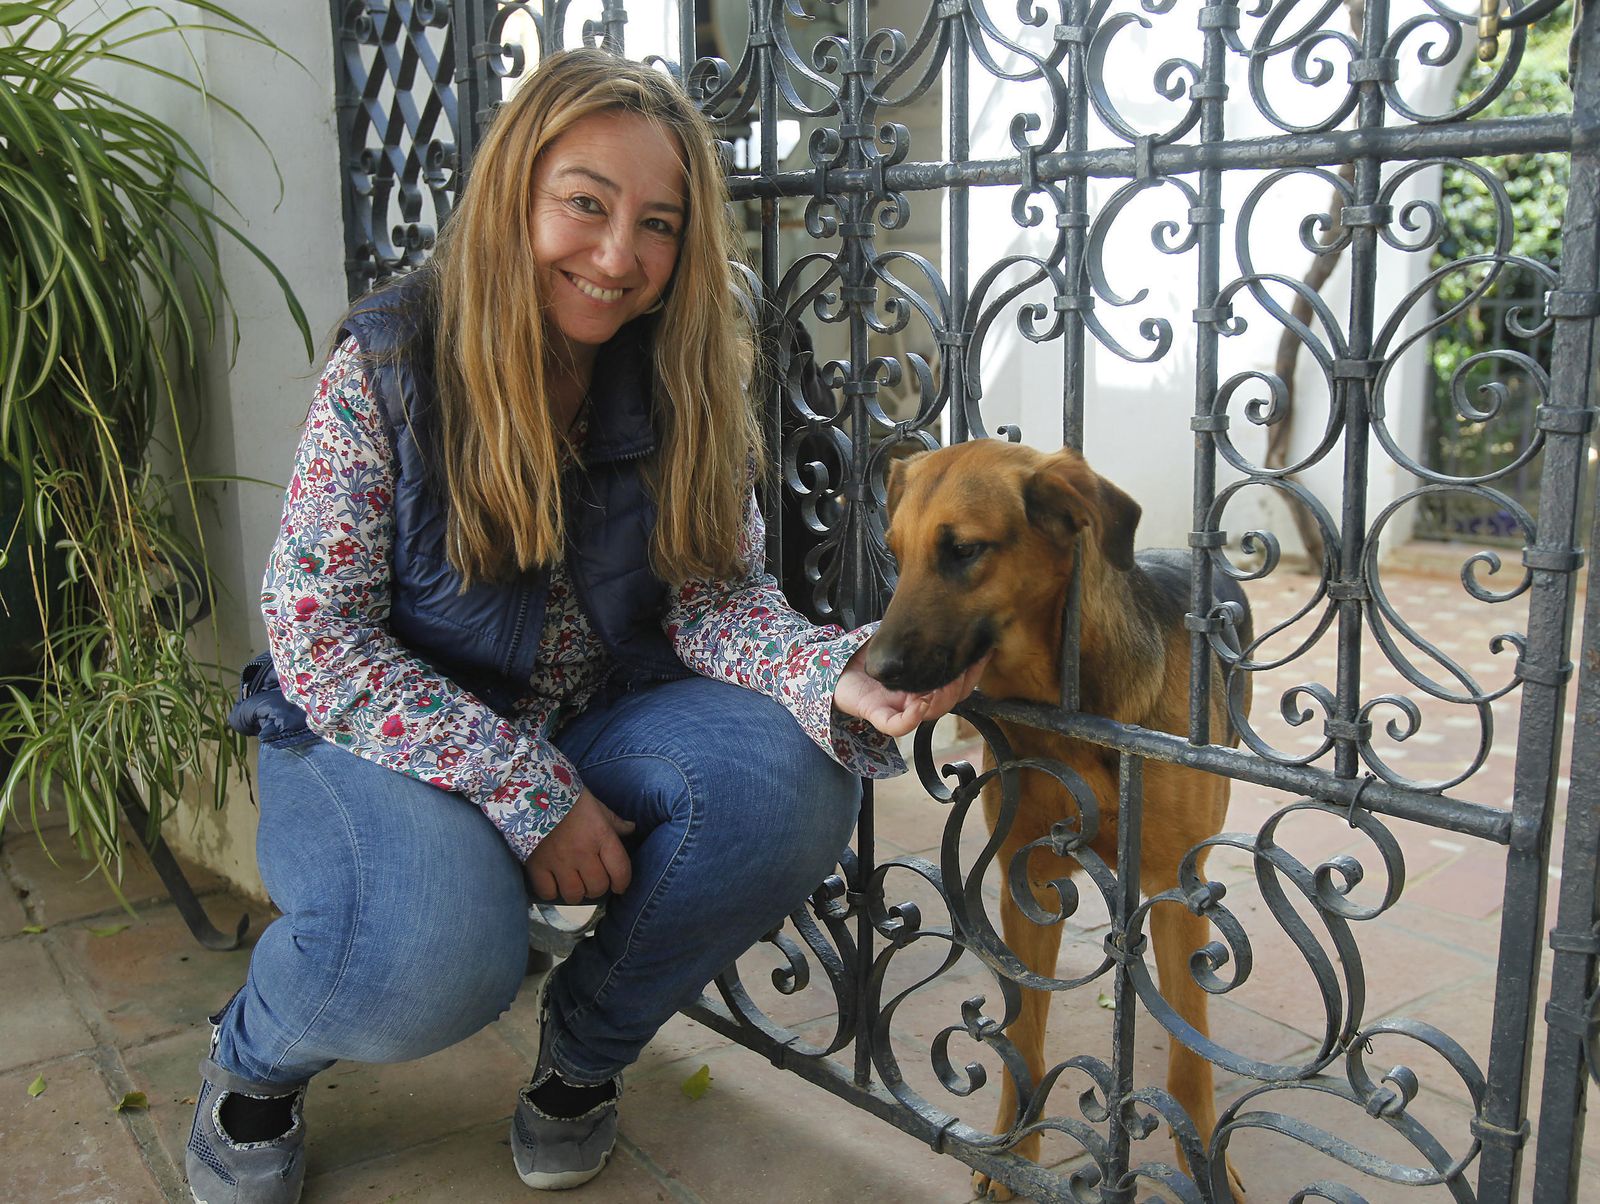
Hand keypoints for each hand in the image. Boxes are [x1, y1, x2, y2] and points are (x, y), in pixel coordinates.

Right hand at [523, 790, 634, 903]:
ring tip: (574, 883)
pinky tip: (553, 883)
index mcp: (601, 836)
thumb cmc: (568, 798)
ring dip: (577, 892)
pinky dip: (551, 891)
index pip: (620, 870)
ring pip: (574, 894)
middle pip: (597, 887)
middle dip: (598, 887)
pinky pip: (547, 892)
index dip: (622, 883)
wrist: (533, 791)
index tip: (619, 886)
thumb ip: (614, 822)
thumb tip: (632, 828)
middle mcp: (583, 852)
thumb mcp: (596, 806)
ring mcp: (559, 861)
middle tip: (592, 881)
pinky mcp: (537, 866)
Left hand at [833, 646, 989, 738]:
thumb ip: (924, 631)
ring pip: (930, 713)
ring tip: (944, 682)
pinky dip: (912, 719)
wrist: (834, 665)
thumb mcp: (901, 639)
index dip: (973, 672)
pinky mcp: (877, 715)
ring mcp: (898, 709)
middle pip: (950, 700)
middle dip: (963, 684)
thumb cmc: (868, 654)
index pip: (958, 684)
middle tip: (967, 666)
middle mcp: (916, 699)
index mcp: (925, 683)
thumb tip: (951, 610)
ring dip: (942, 699)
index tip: (984, 653)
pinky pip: (898, 725)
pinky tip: (920, 705)